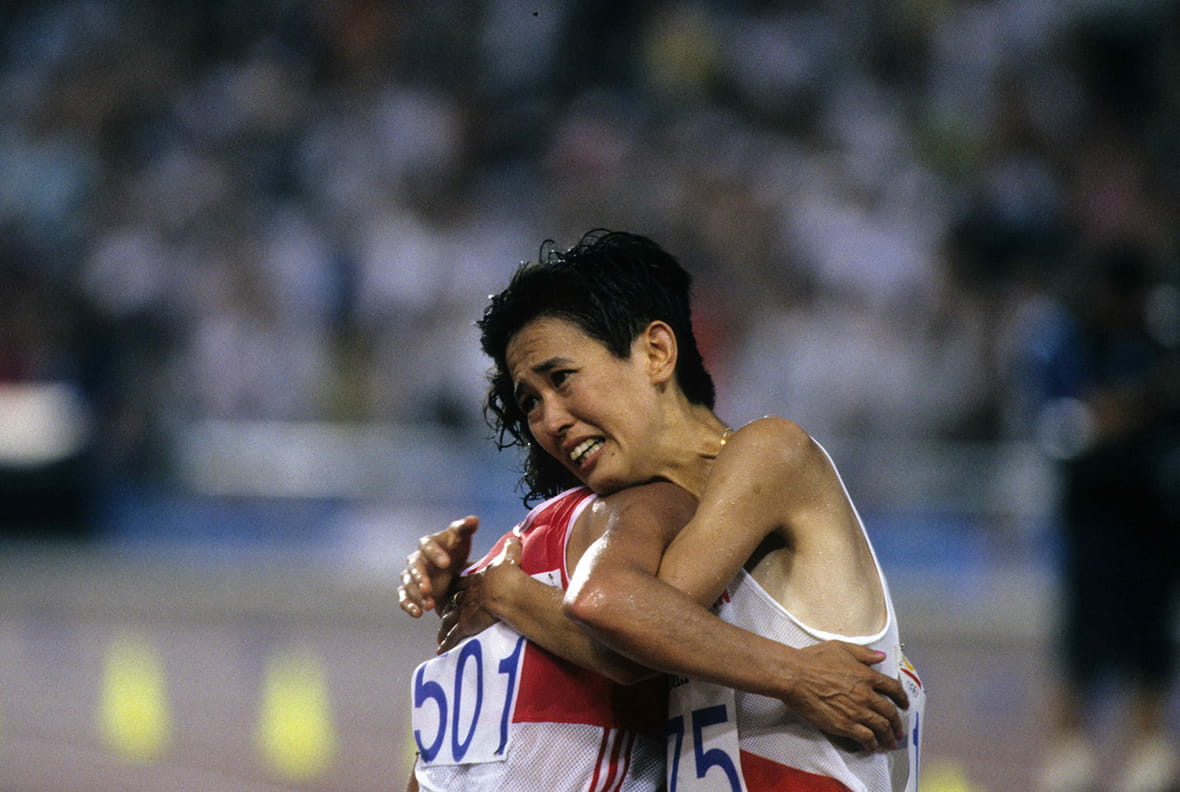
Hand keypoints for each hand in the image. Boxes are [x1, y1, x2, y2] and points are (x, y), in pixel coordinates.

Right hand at [398, 516, 477, 616]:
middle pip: (415, 567)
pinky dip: (408, 605)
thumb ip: (465, 528)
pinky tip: (417, 613)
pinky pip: (404, 597)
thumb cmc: (455, 548)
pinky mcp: (411, 591)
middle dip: (420, 579)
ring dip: (416, 595)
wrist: (450, 566)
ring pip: (409, 584)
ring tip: (428, 606)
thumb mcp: (462, 537)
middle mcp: (417, 559)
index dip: (435, 554)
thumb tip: (473, 520)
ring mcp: (412, 576)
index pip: (427, 546)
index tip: (447, 563)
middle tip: (428, 590)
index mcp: (428, 543)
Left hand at [436, 536, 522, 652]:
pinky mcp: (465, 625)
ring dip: (445, 629)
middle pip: (453, 603)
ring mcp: (464, 611)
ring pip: (450, 621)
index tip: (456, 592)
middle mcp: (466, 596)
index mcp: (474, 581)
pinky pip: (453, 637)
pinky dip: (446, 644)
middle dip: (449, 609)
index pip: (462, 584)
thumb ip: (510, 549)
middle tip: (444, 614)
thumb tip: (515, 538)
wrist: (505, 591)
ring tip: (439, 636)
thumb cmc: (507, 575)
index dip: (459, 588)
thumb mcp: (509, 557)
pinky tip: (440, 650)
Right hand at [780, 640, 907, 751]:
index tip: (904, 704)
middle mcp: (866, 695)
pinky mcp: (844, 725)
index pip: (893, 688)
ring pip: (881, 728)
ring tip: (889, 743)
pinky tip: (871, 746)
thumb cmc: (813, 659)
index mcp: (867, 675)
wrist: (795, 676)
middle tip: (898, 730)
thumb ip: (863, 653)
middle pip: (890, 712)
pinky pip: (866, 738)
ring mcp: (856, 712)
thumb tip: (880, 656)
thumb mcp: (840, 647)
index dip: (902, 698)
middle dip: (897, 724)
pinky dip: (872, 744)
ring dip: (888, 737)